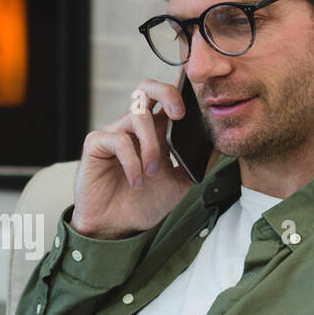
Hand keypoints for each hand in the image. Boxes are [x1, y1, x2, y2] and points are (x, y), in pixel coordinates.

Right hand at [70, 77, 193, 239]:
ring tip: (152, 172)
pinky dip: (132, 161)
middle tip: (179, 115)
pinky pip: (118, 139)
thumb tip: (217, 145)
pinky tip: (136, 181)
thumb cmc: (143, 203)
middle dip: (166, 93)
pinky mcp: (97, 144)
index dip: (180, 87)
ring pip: (137, 116)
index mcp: (156, 132)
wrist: (117, 227)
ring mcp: (115, 133)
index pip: (167, 99)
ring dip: (151, 146)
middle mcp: (135, 127)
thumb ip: (196, 164)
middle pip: (147, 88)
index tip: (198, 93)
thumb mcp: (179, 184)